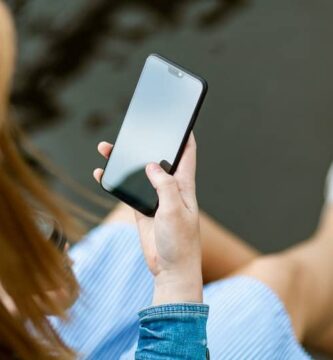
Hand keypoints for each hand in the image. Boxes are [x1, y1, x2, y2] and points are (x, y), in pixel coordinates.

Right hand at [94, 133, 202, 304]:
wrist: (170, 268)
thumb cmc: (180, 242)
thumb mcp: (175, 211)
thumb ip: (165, 186)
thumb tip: (152, 165)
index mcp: (183, 186)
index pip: (186, 154)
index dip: (184, 136)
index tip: (179, 121)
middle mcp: (169, 188)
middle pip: (157, 159)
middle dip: (146, 143)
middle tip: (133, 130)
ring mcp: (154, 198)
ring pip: (138, 173)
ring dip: (125, 161)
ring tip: (107, 148)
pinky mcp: (142, 209)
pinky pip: (126, 190)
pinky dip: (115, 181)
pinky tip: (102, 173)